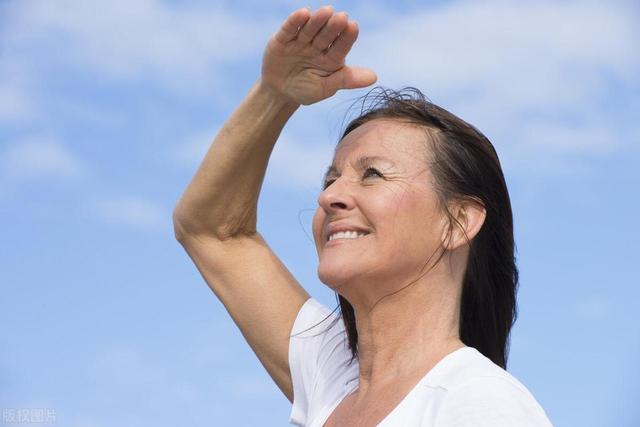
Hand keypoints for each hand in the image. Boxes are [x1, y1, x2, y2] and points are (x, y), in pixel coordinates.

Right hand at [261, 6, 376, 105]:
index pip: (341, 45)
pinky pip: (290, 29)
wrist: (279, 93)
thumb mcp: (325, 88)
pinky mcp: (283, 39)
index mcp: (332, 57)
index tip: (354, 27)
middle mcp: (318, 46)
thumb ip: (346, 80)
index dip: (347, 37)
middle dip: (333, 26)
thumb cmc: (305, 91)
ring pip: (310, 29)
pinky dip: (295, 21)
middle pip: (327, 35)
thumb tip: (374, 77)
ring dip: (317, 21)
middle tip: (342, 17)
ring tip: (326, 12)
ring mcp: (301, 41)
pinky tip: (303, 13)